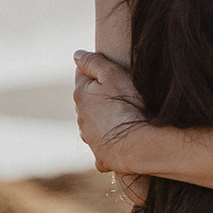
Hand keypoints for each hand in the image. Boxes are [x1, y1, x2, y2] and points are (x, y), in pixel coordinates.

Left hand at [73, 46, 145, 170]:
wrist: (136, 145)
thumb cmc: (127, 106)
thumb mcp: (113, 74)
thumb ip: (94, 61)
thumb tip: (77, 55)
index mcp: (81, 96)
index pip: (82, 76)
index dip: (97, 73)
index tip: (112, 74)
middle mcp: (81, 118)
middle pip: (88, 102)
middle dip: (99, 98)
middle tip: (122, 95)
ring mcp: (90, 139)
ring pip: (93, 126)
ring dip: (103, 121)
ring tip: (124, 118)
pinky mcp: (101, 157)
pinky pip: (103, 149)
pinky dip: (109, 145)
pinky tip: (123, 143)